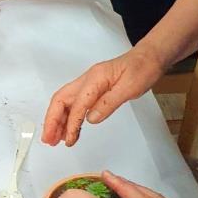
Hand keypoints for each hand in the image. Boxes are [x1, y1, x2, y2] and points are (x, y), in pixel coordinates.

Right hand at [42, 45, 165, 146]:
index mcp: (95, 78)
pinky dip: (67, 117)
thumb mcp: (130, 88)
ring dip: (57, 120)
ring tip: (54, 139)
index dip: (71, 123)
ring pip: (64, 102)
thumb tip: (90, 119)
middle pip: (60, 99)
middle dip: (52, 120)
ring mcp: (88, 83)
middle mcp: (87, 80)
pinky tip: (68, 129)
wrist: (149, 57)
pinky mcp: (92, 89)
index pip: (77, 104)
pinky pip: (74, 103)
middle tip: (49, 140)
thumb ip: (109, 103)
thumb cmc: (142, 69)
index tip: (69, 140)